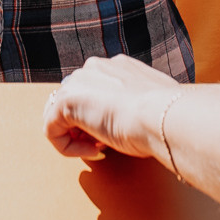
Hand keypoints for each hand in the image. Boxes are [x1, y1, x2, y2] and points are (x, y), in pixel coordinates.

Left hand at [44, 54, 179, 160]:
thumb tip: (144, 119)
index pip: (95, 91)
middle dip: (85, 127)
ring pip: (60, 115)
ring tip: (100, 150)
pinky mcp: (64, 102)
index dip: (102, 118)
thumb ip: (141, 105)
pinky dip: (68, 148)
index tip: (118, 135)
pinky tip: (95, 153)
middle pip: (75, 101)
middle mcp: (95, 68)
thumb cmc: (167, 117)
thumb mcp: (155, 106)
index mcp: (118, 67)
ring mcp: (78, 82)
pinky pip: (51, 130)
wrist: (163, 117)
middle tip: (105, 145)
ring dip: (77, 138)